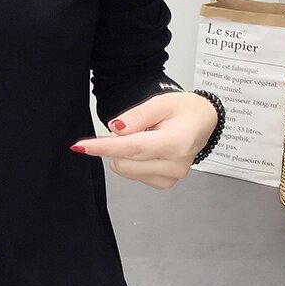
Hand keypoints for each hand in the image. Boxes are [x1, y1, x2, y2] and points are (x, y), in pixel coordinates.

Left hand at [70, 92, 218, 189]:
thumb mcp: (161, 102)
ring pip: (125, 169)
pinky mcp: (164, 183)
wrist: (203, 121)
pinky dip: (131, 160)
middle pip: (124, 161)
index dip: (104, 147)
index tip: (81, 146)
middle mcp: (175, 164)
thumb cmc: (185, 110)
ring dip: (124, 152)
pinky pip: (132, 174)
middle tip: (130, 127)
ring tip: (144, 136)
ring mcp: (171, 177)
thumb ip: (136, 116)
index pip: (133, 148)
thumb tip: (115, 129)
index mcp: (176, 143)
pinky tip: (147, 148)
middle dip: (116, 143)